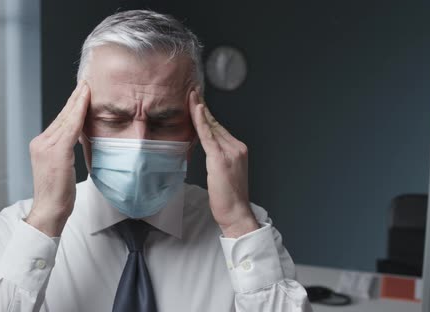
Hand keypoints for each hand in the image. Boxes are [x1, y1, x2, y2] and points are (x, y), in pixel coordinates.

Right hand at [26, 81, 89, 236]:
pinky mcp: (56, 152)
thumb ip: (65, 151)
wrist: (49, 211)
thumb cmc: (58, 194)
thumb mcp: (61, 168)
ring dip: (78, 101)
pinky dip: (78, 113)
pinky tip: (85, 102)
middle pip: (62, 116)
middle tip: (86, 82)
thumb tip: (78, 139)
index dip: (71, 106)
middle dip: (75, 98)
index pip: (59, 121)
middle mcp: (41, 142)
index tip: (81, 92)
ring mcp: (46, 146)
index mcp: (41, 145)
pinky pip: (70, 128)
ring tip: (87, 87)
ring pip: (66, 118)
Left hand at [189, 90, 258, 237]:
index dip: (207, 114)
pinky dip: (200, 122)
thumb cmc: (228, 197)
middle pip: (215, 123)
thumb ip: (218, 158)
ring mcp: (230, 152)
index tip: (197, 102)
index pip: (219, 128)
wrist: (236, 212)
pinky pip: (208, 136)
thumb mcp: (224, 173)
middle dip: (202, 107)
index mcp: (238, 149)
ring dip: (200, 109)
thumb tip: (208, 150)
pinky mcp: (221, 158)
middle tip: (192, 91)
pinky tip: (195, 110)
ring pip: (211, 126)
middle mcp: (237, 147)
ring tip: (191, 96)